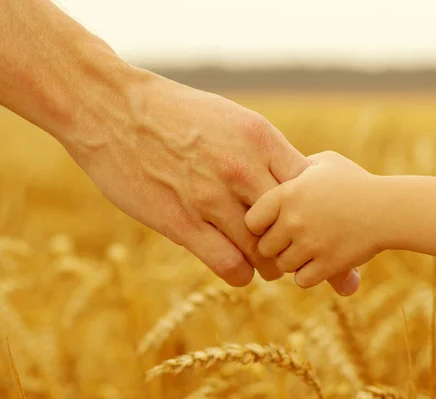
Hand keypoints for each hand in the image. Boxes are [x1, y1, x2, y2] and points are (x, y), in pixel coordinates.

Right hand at [62, 72, 359, 294]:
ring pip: (266, 253)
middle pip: (296, 226)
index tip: (325, 235)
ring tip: (266, 264)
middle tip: (304, 260)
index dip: (321, 218)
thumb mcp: (230, 120)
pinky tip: (238, 269)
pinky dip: (241, 274)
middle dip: (304, 249)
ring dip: (270, 265)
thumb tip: (291, 183)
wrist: (110, 108)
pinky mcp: (181, 223)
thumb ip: (263, 153)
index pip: (312, 191)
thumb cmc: (174, 114)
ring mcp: (212, 197)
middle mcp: (243, 169)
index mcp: (261, 140)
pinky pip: (231, 266)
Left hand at [245, 151, 382, 292]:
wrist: (389, 208)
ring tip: (309, 249)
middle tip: (291, 241)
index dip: (260, 225)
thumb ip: (295, 167)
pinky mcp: (327, 265)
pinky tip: (320, 261)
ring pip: (282, 265)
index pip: (251, 221)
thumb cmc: (355, 182)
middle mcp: (293, 220)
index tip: (273, 224)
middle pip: (265, 247)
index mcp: (287, 194)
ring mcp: (310, 245)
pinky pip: (302, 279)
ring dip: (293, 261)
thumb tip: (273, 169)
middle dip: (276, 246)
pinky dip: (309, 274)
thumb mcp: (324, 163)